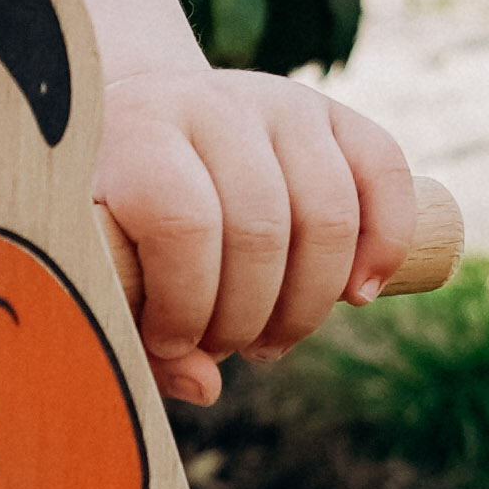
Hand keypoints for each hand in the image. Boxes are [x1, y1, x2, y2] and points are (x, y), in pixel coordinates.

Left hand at [100, 69, 422, 407]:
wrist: (151, 125)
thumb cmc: (119, 213)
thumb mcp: (102, 261)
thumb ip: (135, 328)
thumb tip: (205, 386)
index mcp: (140, 131)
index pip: (183, 223)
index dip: (186, 302)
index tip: (172, 341)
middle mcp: (213, 103)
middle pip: (261, 229)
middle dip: (248, 317)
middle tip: (228, 346)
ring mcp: (279, 102)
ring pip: (327, 214)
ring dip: (308, 303)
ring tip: (274, 339)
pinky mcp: (333, 113)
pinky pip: (386, 174)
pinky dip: (386, 244)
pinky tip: (357, 294)